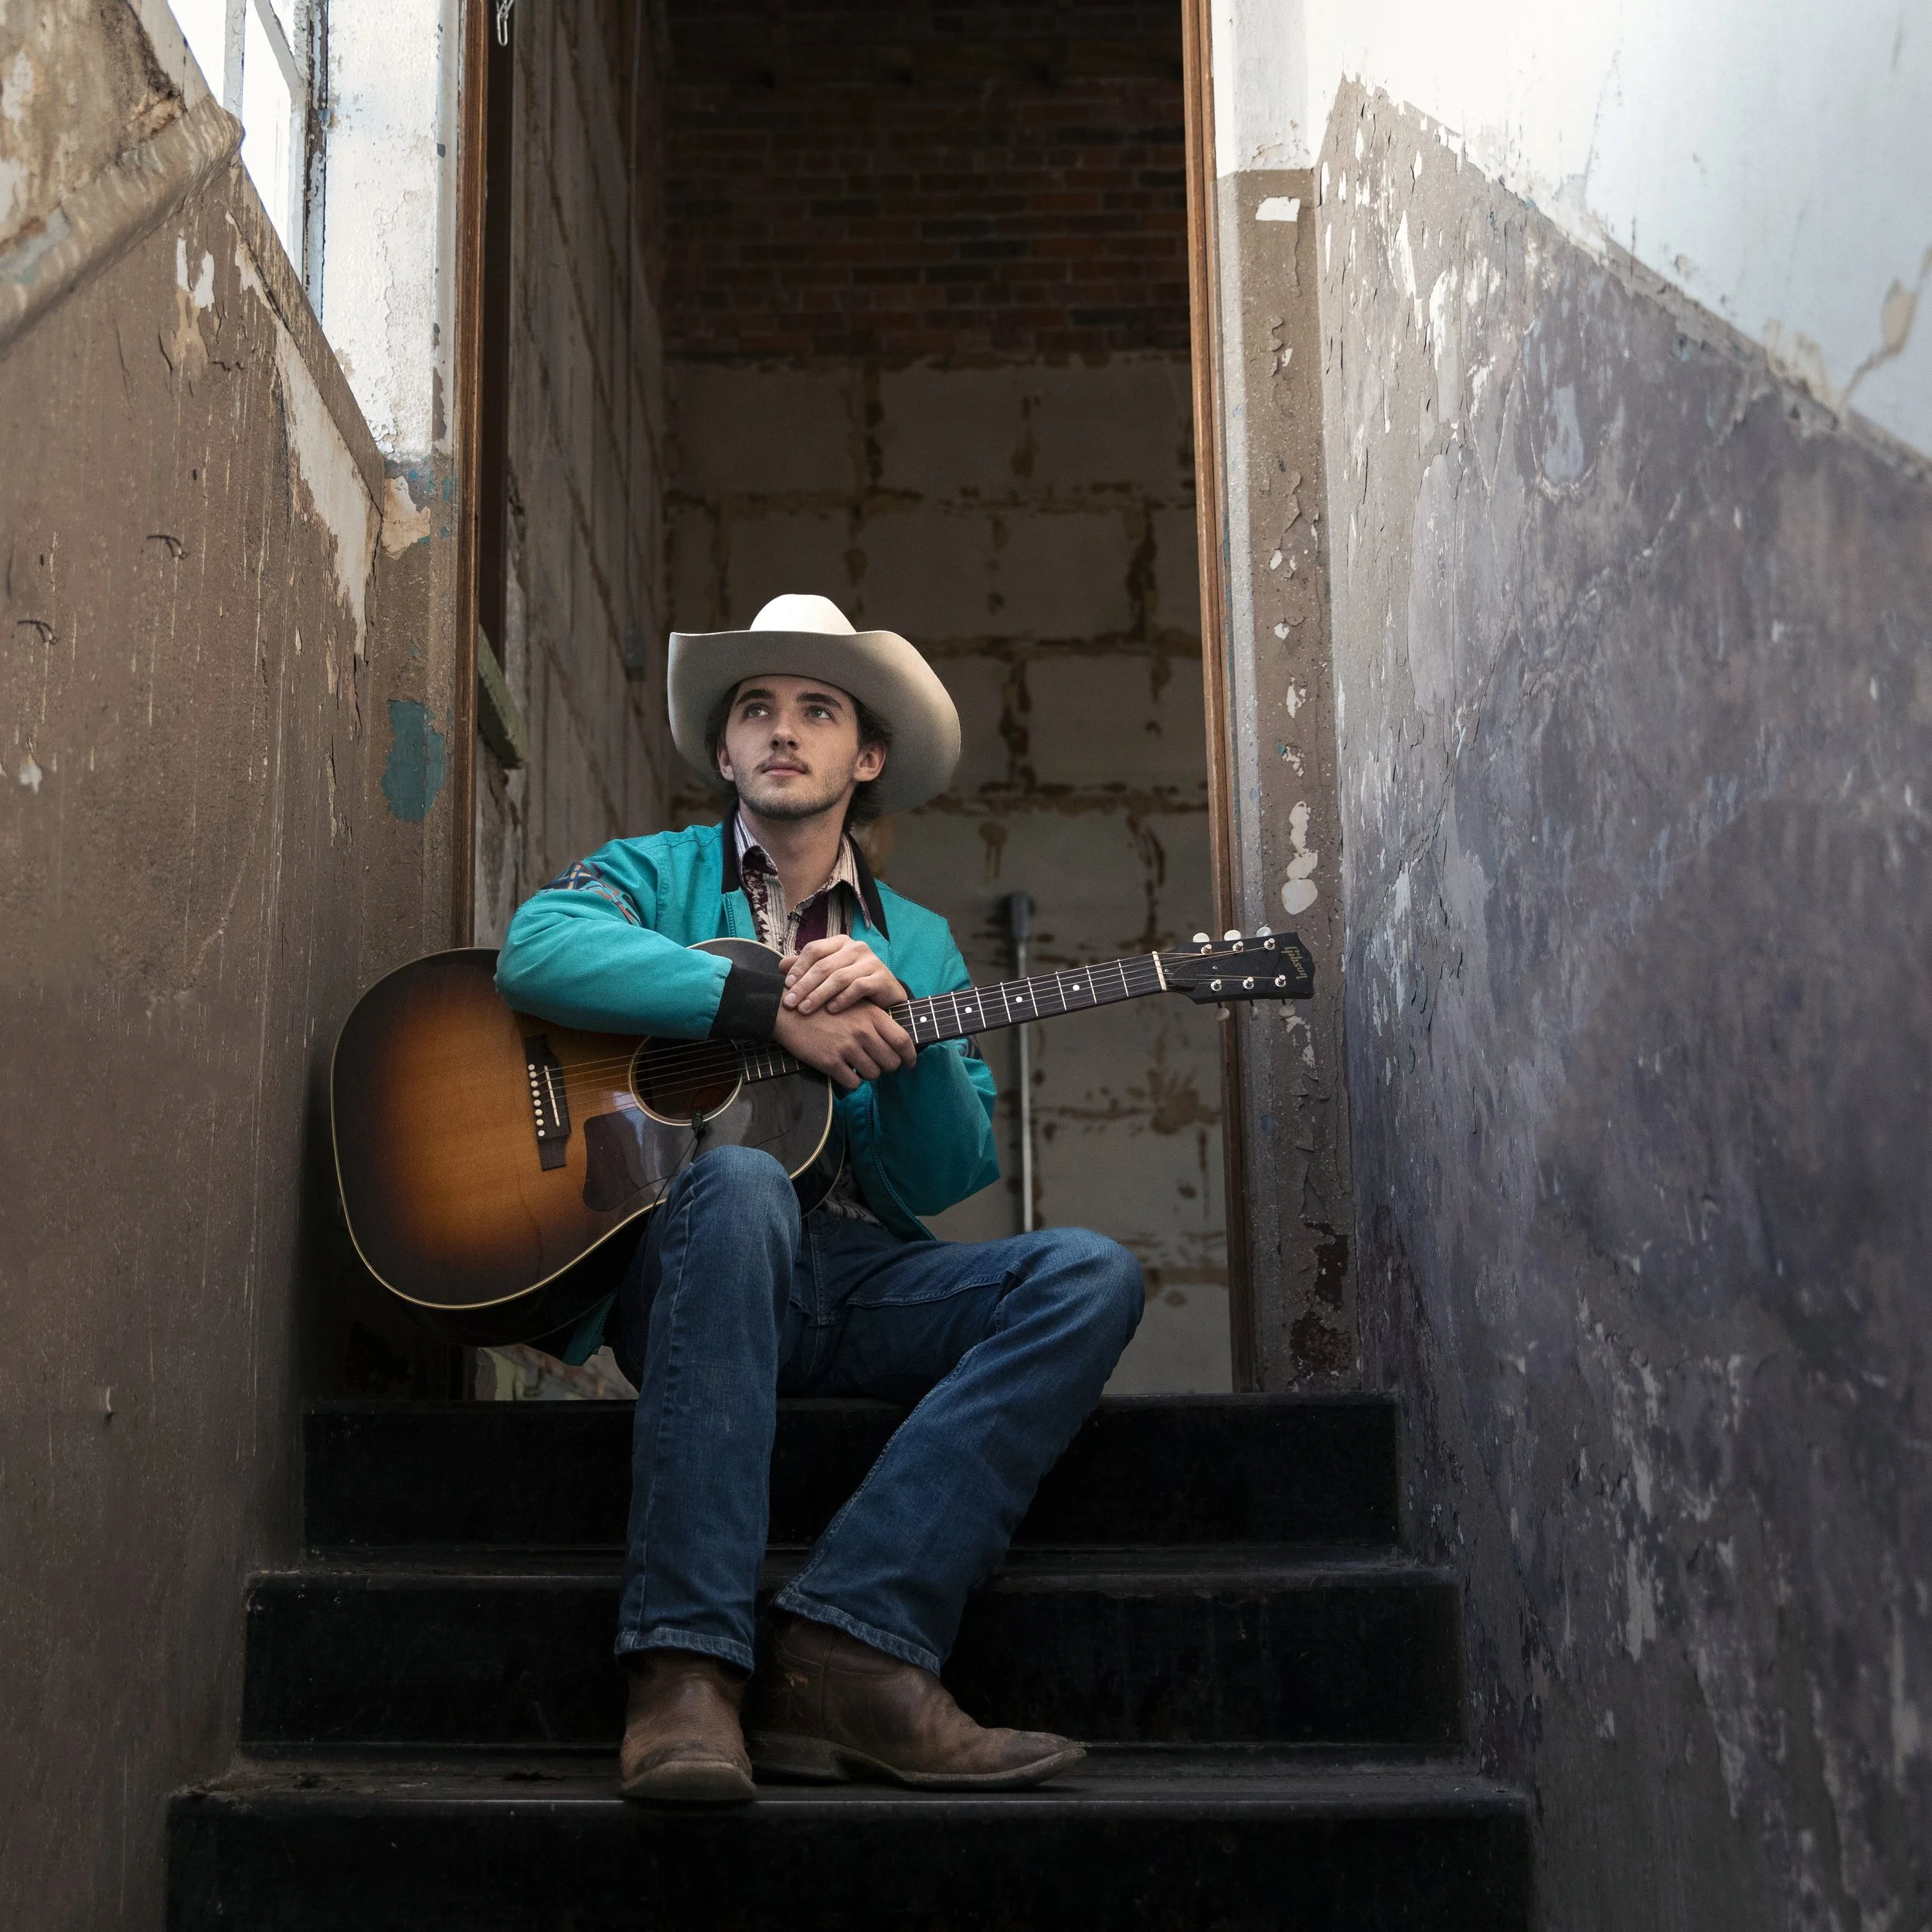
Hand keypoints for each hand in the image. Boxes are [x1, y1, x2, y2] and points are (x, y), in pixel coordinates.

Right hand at [773, 1000, 916, 1091]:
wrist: (788, 1010)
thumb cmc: (822, 1005)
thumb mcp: (853, 1003)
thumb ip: (874, 1020)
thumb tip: (893, 1041)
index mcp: (872, 1015)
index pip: (903, 1040)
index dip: (910, 1056)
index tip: (910, 1063)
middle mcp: (863, 1031)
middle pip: (891, 1062)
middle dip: (886, 1067)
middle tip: (877, 1065)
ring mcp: (846, 1047)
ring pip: (873, 1075)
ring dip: (867, 1074)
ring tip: (856, 1065)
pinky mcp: (830, 1061)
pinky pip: (852, 1083)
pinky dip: (850, 1082)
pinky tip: (843, 1072)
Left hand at [782, 935, 907, 1015]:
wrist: (887, 998)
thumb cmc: (853, 985)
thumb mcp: (830, 974)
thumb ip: (807, 968)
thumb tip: (780, 966)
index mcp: (841, 943)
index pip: (814, 949)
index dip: (798, 967)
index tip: (786, 986)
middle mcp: (856, 947)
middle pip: (824, 965)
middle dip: (804, 985)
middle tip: (790, 1003)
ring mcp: (871, 961)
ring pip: (839, 977)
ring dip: (819, 995)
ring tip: (805, 1009)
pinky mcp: (882, 977)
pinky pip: (858, 987)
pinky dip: (842, 999)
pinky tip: (831, 1010)